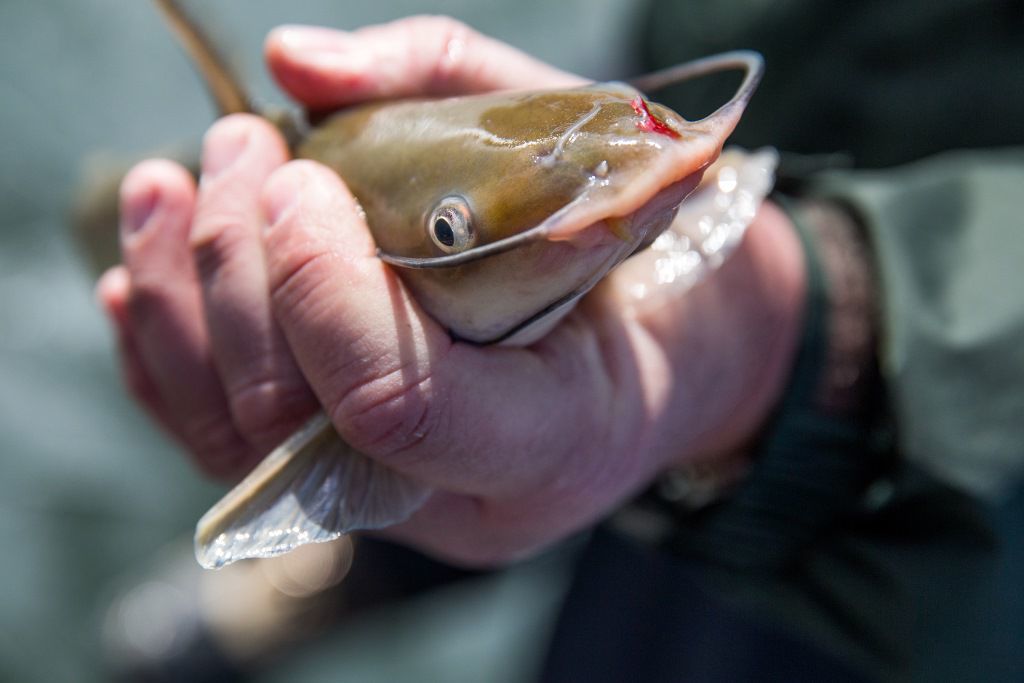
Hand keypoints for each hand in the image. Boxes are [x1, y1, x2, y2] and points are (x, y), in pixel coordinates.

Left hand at [97, 16, 804, 565]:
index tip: (304, 177)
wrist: (666, 352)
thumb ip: (451, 87)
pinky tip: (139, 283)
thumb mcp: (595, 153)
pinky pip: (229, 443)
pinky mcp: (348, 480)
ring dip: (179, 303)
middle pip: (297, 418)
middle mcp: (460, 499)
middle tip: (242, 149)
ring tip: (167, 184)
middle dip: (238, 270)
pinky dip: (168, 361)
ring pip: (238, 439)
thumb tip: (297, 64)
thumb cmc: (647, 253)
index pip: (401, 404)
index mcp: (554, 437)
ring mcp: (396, 504)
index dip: (326, 290)